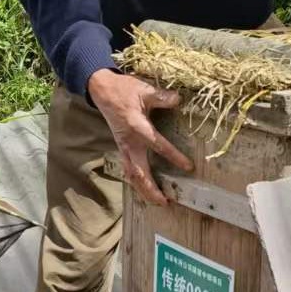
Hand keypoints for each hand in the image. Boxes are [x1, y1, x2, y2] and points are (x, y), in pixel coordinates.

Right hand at [87, 68, 191, 205]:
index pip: (157, 145)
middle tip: (165, 202)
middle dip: (151, 189)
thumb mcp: (143, 89)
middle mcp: (129, 142)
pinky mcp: (122, 148)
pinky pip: (129, 169)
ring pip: (132, 175)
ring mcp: (124, 147)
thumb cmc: (124, 90)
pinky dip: (137, 182)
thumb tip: (178, 99)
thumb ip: (161, 97)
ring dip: (144, 190)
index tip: (188, 167)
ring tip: (158, 202)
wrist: (102, 91)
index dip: (173, 157)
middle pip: (139, 172)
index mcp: (136, 127)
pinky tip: (145, 190)